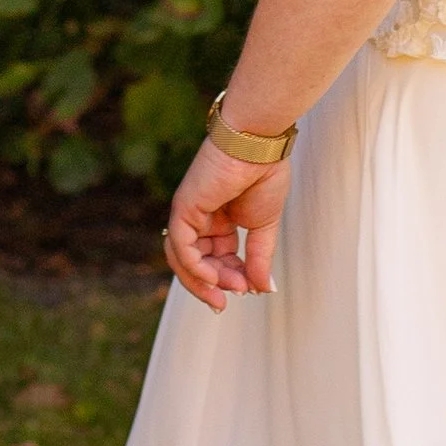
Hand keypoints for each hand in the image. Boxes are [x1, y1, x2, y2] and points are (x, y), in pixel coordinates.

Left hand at [163, 137, 290, 312]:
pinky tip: (212, 276)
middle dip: (213, 284)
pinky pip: (181, 246)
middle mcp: (200, 218)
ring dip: (202, 280)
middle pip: (195, 262)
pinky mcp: (183, 207)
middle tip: (228, 300)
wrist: (260, 146)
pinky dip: (194, 266)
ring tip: (223, 292)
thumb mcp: (264, 227)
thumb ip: (259, 258)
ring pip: (182, 259)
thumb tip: (264, 289)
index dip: (230, 278)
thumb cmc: (264, 174)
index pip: (216, 258)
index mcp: (219, 221)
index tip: (249, 289)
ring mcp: (189, 212)